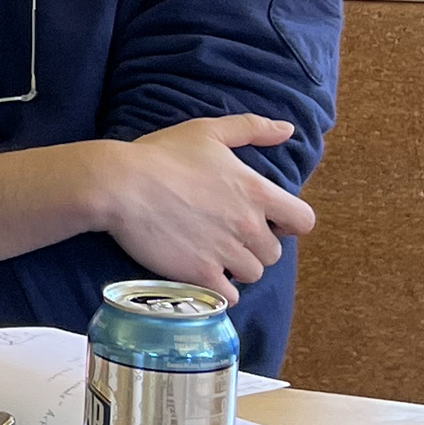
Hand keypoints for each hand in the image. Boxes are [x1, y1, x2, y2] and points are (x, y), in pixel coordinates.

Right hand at [90, 116, 317, 301]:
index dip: (289, 223)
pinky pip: (228, 296)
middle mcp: (248, 225)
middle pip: (274, 253)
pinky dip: (218, 290)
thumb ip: (252, 128)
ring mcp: (226, 252)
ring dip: (235, 267)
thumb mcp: (207, 131)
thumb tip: (287, 130)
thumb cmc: (161, 155)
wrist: (119, 184)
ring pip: (251, 274)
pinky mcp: (201, 273)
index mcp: (256, 191)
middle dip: (254, 246)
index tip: (269, 221)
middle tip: (225, 234)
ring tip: (210, 252)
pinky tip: (201, 274)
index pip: (303, 220)